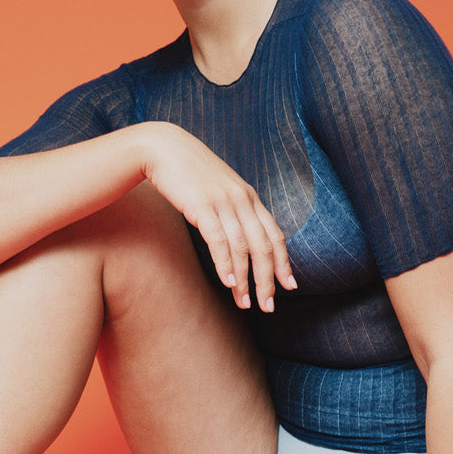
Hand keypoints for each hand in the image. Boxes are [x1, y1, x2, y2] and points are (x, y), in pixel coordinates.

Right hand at [139, 122, 295, 311]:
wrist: (163, 147)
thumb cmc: (188, 172)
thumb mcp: (218, 188)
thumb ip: (232, 208)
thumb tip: (238, 236)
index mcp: (249, 196)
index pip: (275, 235)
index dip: (283, 262)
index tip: (289, 286)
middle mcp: (242, 200)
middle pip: (264, 247)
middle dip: (268, 280)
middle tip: (268, 306)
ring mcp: (223, 202)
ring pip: (243, 248)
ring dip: (245, 280)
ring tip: (245, 303)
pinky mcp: (203, 206)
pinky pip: (219, 241)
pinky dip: (226, 264)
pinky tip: (228, 283)